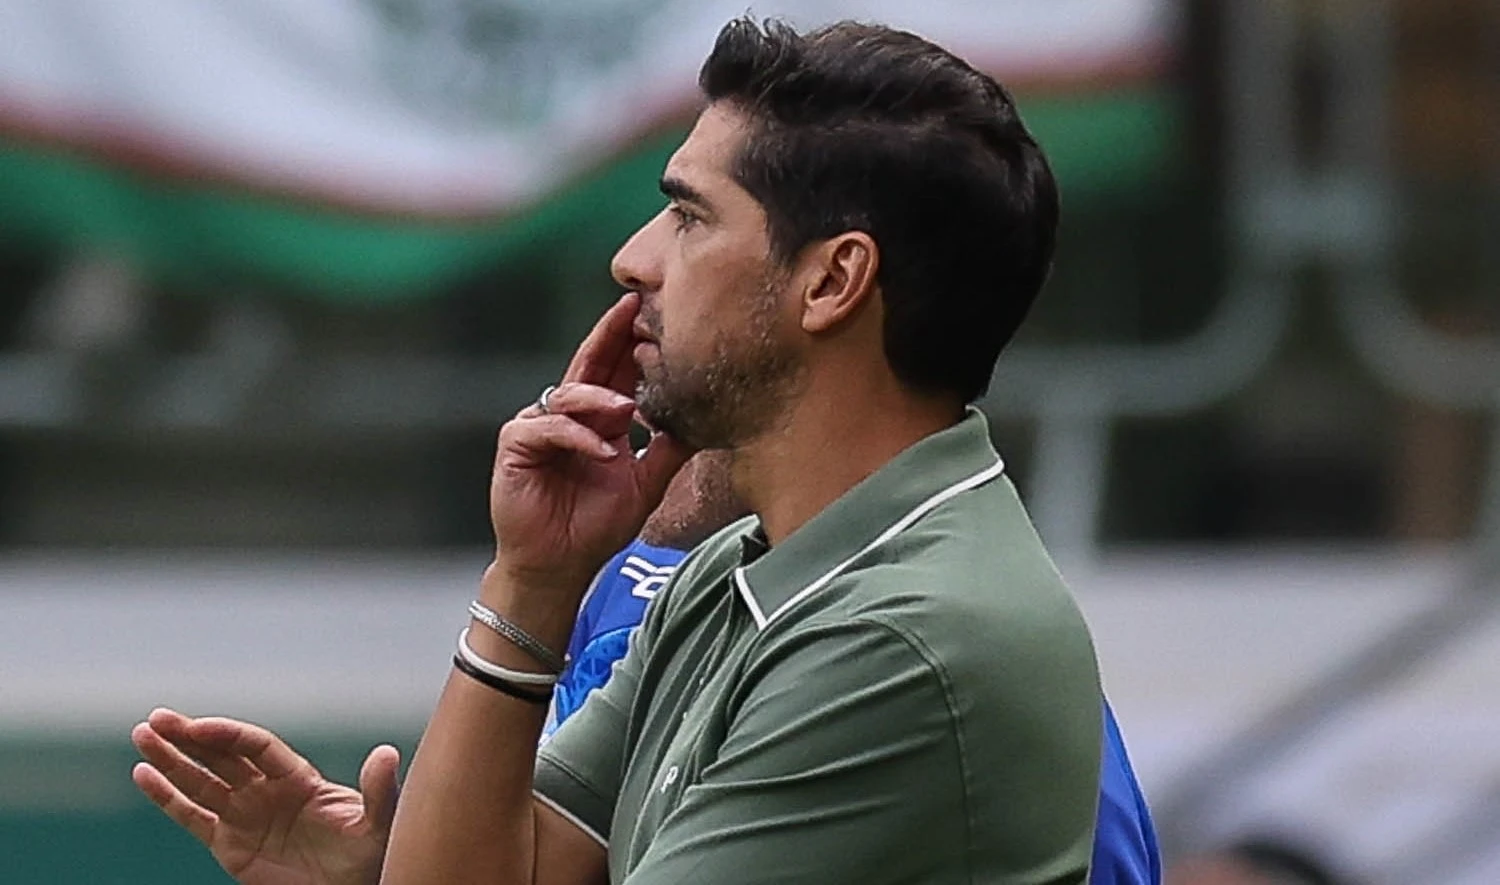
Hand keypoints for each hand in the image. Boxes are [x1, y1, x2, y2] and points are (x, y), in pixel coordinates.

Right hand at [131, 708, 398, 884]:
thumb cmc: (369, 854)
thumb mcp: (378, 821)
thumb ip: (379, 788)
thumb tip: (387, 753)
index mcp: (297, 777)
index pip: (254, 747)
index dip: (226, 734)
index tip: (198, 726)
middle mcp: (266, 790)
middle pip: (221, 756)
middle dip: (189, 737)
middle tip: (157, 719)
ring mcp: (245, 816)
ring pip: (201, 782)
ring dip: (171, 760)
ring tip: (142, 737)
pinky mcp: (229, 845)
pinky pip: (192, 818)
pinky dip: (167, 798)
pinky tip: (143, 776)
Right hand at [491, 293, 693, 585]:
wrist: (559, 566)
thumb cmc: (595, 527)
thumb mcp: (646, 484)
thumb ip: (668, 451)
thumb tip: (704, 420)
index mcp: (597, 419)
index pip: (616, 371)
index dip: (634, 343)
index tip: (660, 315)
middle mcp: (567, 416)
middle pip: (590, 364)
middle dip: (612, 335)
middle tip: (635, 308)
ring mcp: (539, 426)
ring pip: (570, 395)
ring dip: (600, 400)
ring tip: (628, 410)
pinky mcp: (516, 445)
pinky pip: (548, 428)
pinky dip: (579, 437)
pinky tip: (605, 453)